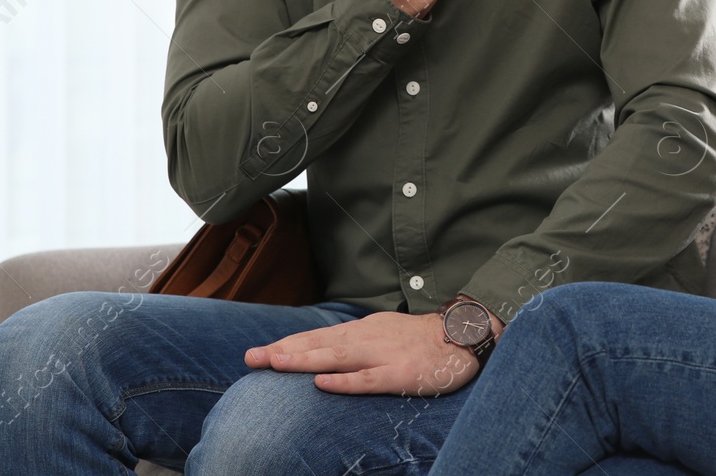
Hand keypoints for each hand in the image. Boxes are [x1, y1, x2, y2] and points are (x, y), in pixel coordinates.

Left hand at [245, 311, 479, 395]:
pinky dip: (343, 381)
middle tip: (251, 358)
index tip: (261, 352)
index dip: (289, 343)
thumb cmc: (422, 339)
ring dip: (303, 360)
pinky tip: (321, 384)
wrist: (464, 334)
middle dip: (283, 351)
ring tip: (275, 363)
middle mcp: (367, 338)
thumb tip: (327, 352)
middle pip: (318, 343)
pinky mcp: (399, 374)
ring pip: (336, 357)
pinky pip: (367, 379)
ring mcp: (382, 355)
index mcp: (362, 330)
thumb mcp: (385, 332)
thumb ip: (357, 341)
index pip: (318, 336)